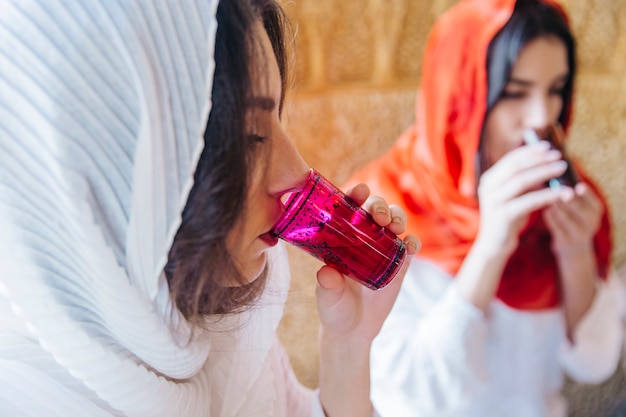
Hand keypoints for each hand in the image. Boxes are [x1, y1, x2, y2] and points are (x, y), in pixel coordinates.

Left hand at [315, 182, 419, 342]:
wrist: (354, 330)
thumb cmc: (334, 308)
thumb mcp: (327, 298)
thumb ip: (327, 286)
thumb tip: (326, 272)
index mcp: (341, 237)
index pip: (348, 208)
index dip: (355, 195)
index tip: (359, 191)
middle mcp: (363, 238)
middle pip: (375, 209)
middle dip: (380, 206)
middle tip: (379, 217)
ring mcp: (383, 248)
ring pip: (395, 221)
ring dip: (397, 217)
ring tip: (395, 227)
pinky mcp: (400, 263)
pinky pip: (410, 246)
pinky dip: (413, 241)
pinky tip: (411, 246)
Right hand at [475, 142, 570, 256]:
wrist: (495, 244)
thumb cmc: (508, 217)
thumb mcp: (514, 195)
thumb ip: (523, 179)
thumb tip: (547, 160)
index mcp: (489, 179)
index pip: (510, 160)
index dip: (529, 151)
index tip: (548, 146)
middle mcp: (488, 188)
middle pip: (516, 167)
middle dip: (538, 159)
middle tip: (559, 155)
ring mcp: (494, 201)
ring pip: (522, 181)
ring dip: (544, 172)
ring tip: (563, 168)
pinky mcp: (503, 215)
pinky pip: (529, 201)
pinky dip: (548, 195)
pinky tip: (563, 192)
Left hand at [543, 182, 602, 258]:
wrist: (575, 249)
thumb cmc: (574, 220)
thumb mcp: (578, 207)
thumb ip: (569, 192)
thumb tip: (553, 173)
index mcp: (596, 209)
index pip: (589, 196)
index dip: (580, 190)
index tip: (569, 181)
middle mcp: (592, 222)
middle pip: (576, 205)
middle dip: (560, 194)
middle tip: (547, 185)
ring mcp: (580, 233)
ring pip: (563, 215)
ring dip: (551, 205)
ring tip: (540, 195)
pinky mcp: (565, 241)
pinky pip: (554, 225)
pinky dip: (547, 216)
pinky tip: (541, 210)